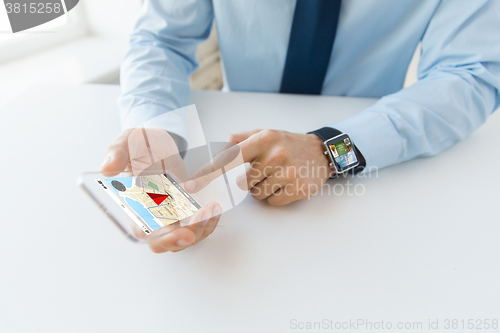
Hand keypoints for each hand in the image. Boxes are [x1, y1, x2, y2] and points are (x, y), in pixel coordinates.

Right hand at [100, 128, 221, 252]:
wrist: (157, 141)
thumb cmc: (139, 142)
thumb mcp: (127, 141)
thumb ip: (117, 154)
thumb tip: (107, 169)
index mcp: (133, 203)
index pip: (144, 231)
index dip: (162, 237)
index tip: (183, 233)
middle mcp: (150, 215)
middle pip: (166, 242)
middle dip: (186, 237)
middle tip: (204, 217)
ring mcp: (168, 215)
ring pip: (184, 238)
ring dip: (201, 229)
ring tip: (212, 208)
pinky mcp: (183, 210)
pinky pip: (195, 227)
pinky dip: (207, 222)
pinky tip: (214, 208)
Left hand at [186, 129, 331, 205]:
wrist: (320, 153)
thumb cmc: (286, 144)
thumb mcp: (265, 134)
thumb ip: (239, 139)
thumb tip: (218, 148)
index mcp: (264, 139)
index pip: (230, 157)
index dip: (208, 173)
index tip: (191, 186)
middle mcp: (276, 154)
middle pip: (241, 183)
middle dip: (248, 180)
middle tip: (265, 170)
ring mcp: (289, 172)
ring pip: (256, 194)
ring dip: (262, 189)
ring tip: (277, 176)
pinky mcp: (299, 188)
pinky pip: (272, 201)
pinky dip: (275, 196)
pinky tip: (286, 184)